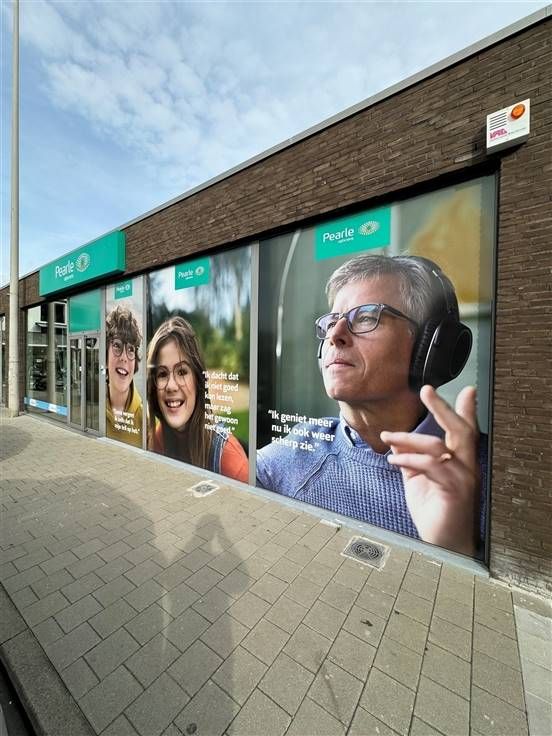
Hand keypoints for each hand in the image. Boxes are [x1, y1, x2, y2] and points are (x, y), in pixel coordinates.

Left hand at [380, 385, 479, 555]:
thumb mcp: (418, 478)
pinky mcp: (454, 491)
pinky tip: (394, 459)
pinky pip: (431, 467)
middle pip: (461, 430)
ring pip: (439, 446)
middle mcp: (467, 466)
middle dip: (443, 408)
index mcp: (460, 460)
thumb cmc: (434, 509)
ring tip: (389, 438)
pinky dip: (410, 459)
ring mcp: (463, 478)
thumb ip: (411, 457)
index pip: (465, 430)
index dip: (467, 409)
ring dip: (410, 439)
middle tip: (428, 390)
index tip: (467, 389)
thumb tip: (396, 438)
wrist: (442, 542)